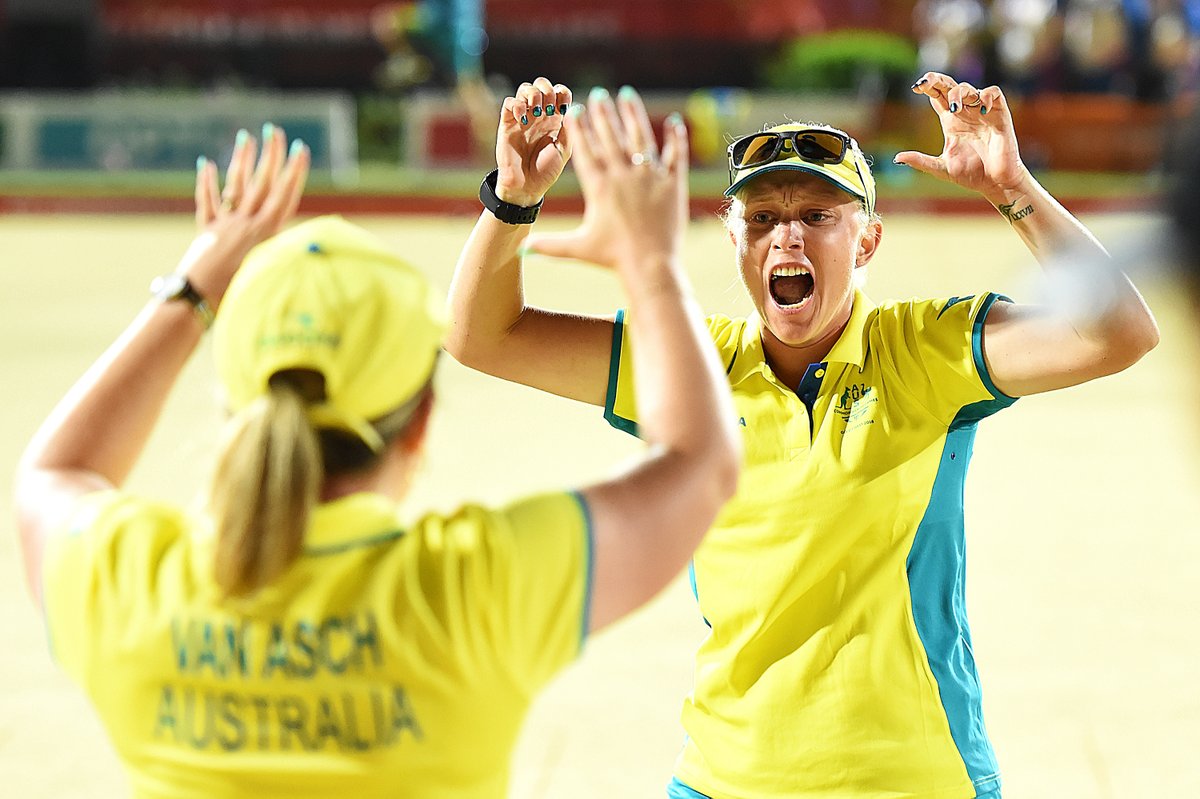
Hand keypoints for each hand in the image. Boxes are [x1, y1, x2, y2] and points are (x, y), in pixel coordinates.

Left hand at [185, 124, 309, 306]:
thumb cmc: (241, 297)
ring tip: (245, 137)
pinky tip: (207, 164)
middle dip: (270, 155)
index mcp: (267, 233)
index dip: (293, 171)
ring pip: (236, 186)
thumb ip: (287, 256)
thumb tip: (311, 247)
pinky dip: (206, 183)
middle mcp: (247, 223)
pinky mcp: (207, 232)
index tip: (300, 149)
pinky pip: (207, 202)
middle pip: (261, 183)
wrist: (199, 301)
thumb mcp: (272, 274)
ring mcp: (226, 225)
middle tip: (274, 130)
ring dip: (242, 160)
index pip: (284, 194)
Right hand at [495, 76, 572, 206]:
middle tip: (549, 109)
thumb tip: (574, 108)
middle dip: (547, 90)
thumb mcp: (564, 150)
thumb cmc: (546, 171)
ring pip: (525, 88)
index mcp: (556, 119)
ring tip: (536, 112)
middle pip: (542, 84)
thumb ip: (570, 128)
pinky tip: (523, 119)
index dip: (562, 92)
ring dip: (532, 94)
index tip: (563, 108)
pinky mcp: (507, 123)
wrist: (526, 187)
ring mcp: (523, 118)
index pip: (560, 92)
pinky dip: (516, 104)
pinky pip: (509, 102)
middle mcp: (539, 115)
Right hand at [523, 86, 689, 275]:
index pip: (586, 150)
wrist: (650, 265)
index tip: (575, 108)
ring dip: (633, 115)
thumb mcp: (578, 247)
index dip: (579, 127)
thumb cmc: (612, 258)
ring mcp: (649, 177)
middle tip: (598, 94)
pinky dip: (675, 138)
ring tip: (626, 95)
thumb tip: (521, 249)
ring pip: (640, 138)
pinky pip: (675, 155)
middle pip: (611, 137)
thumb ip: (549, 245)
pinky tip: (673, 121)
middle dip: (603, 113)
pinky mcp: (672, 184)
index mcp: (599, 186)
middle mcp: (623, 175)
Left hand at [894, 72, 1030, 203]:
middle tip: (927, 81)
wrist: (994, 182)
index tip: (916, 87)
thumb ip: (920, 161)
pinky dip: (987, 96)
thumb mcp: (940, 168)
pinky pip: (994, 93)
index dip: (928, 87)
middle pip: (950, 87)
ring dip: (960, 93)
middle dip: (938, 80)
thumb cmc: (971, 174)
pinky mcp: (999, 114)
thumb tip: (897, 158)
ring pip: (969, 89)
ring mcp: (981, 112)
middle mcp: (965, 113)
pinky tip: (981, 109)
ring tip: (955, 109)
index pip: (937, 96)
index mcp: (950, 122)